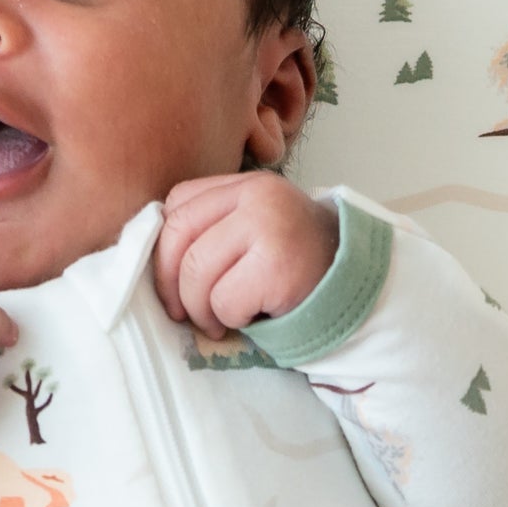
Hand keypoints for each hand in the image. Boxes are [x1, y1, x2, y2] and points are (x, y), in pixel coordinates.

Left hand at [152, 173, 339, 341]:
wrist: (356, 286)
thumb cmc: (295, 267)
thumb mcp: (255, 230)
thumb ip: (213, 227)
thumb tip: (151, 256)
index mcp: (246, 184)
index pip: (178, 205)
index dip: (162, 249)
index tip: (171, 281)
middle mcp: (258, 198)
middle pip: (179, 238)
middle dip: (171, 284)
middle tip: (183, 313)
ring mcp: (269, 228)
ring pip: (197, 273)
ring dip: (202, 310)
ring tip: (220, 321)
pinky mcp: (278, 268)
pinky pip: (224, 302)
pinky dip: (231, 320)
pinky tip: (252, 318)